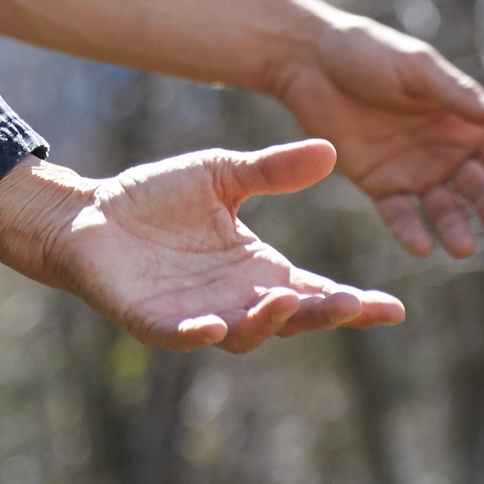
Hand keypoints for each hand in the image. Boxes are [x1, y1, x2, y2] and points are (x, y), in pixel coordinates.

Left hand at [0, 142, 403, 353]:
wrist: (89, 212)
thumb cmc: (157, 198)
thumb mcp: (224, 175)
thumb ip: (274, 170)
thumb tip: (332, 148)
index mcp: (256, 269)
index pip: (314, 292)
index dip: (352, 304)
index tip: (393, 309)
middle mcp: (234, 301)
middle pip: (289, 320)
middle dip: (320, 317)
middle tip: (351, 306)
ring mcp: (195, 315)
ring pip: (241, 334)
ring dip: (264, 322)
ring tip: (281, 299)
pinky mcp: (152, 319)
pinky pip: (178, 335)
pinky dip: (196, 333)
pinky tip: (211, 326)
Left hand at [275, 14, 483, 257]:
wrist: (309, 59)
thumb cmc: (370, 53)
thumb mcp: (417, 70)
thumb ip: (460, 97)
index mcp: (464, 120)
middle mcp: (445, 150)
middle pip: (482, 190)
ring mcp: (413, 170)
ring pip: (445, 208)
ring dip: (457, 228)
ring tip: (461, 245)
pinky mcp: (379, 184)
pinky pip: (400, 214)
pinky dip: (411, 230)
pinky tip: (421, 244)